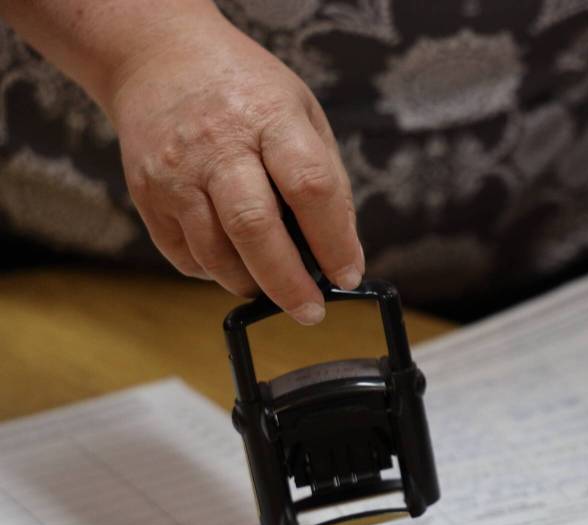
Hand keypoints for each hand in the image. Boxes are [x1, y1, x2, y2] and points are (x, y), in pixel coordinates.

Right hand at [105, 10, 361, 324]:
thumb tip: (342, 252)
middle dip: (288, 282)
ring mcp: (175, 172)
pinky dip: (215, 272)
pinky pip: (185, 256)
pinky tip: (235, 262)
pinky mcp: (147, 195)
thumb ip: (325, 179)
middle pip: (254, 228)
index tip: (347, 275)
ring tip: (274, 287)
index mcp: (269, 117)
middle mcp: (218, 145)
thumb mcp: (302, 112)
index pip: (309, 186)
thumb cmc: (246, 92)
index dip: (333, 240)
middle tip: (311, 311)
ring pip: (215, 253)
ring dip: (252, 284)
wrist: (160, 57)